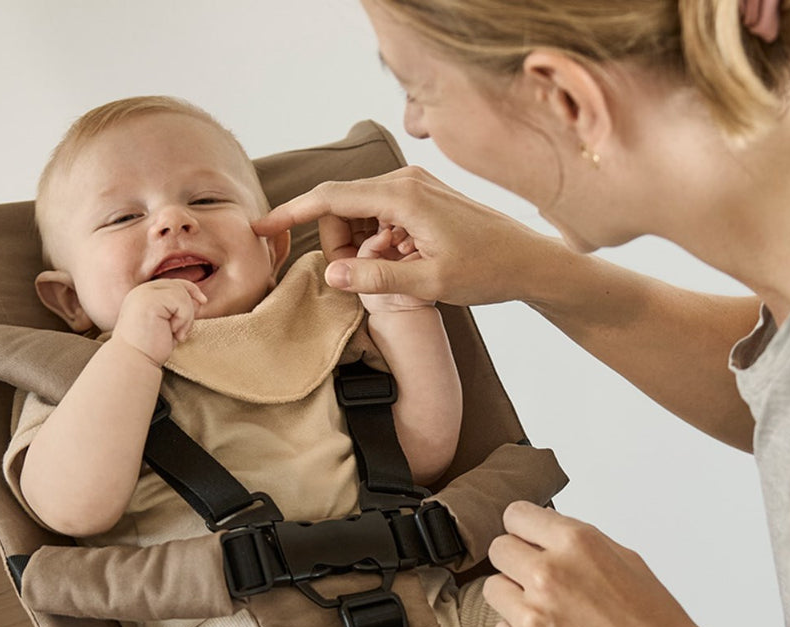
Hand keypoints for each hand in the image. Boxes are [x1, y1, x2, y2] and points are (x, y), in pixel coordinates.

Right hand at [112, 279, 206, 365]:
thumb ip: (179, 310)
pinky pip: (181, 302)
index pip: (172, 283)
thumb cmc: (150, 349)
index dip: (190, 289)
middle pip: (179, 286)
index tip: (203, 302)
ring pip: (182, 294)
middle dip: (189, 308)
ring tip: (176, 334)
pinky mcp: (150, 300)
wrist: (135, 361)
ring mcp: (145, 293)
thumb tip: (200, 300)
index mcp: (143, 295)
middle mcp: (142, 290)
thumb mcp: (168, 324)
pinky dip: (183, 319)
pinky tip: (173, 333)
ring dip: (186, 317)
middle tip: (181, 332)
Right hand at [253, 166, 552, 306]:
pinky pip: (382, 218)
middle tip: (357, 280)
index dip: (291, 213)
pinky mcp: (423, 198)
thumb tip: (329, 274)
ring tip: (392, 275)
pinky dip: (379, 243)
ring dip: (361, 246)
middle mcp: (405, 180)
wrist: (529, 262)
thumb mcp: (428, 283)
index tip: (260, 227)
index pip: (330, 197)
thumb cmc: (487, 271)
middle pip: (342, 205)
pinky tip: (404, 265)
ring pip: (361, 214)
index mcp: (402, 195)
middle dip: (337, 242)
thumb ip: (375, 278)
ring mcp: (415, 186)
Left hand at [483, 501, 707, 626]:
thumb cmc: (653, 621)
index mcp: (575, 543)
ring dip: (514, 598)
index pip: (515, 516)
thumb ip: (576, 542)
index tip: (529, 541)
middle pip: (498, 550)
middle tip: (539, 580)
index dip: (523, 530)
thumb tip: (540, 530)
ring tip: (548, 613)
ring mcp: (533, 618)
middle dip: (516, 562)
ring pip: (493, 590)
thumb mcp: (623, 558)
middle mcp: (548, 575)